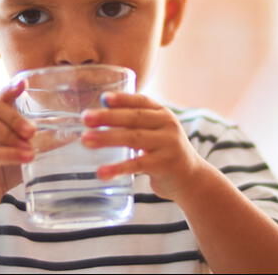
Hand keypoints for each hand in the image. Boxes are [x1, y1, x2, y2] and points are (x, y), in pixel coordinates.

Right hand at [0, 81, 35, 212]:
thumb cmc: (2, 168)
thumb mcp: (23, 151)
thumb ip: (42, 141)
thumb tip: (73, 133)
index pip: (0, 98)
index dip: (10, 89)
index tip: (23, 82)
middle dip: (15, 116)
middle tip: (33, 130)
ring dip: (11, 134)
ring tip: (30, 146)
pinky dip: (9, 154)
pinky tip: (26, 158)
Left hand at [80, 92, 203, 200]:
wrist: (192, 179)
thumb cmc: (164, 152)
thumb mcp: (155, 131)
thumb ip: (134, 121)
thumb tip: (100, 109)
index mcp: (162, 113)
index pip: (141, 101)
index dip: (122, 99)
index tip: (103, 98)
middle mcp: (167, 125)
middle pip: (134, 118)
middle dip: (107, 117)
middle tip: (85, 118)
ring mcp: (168, 144)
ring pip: (133, 138)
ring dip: (107, 138)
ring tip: (85, 140)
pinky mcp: (164, 165)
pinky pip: (137, 165)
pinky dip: (117, 168)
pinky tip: (101, 172)